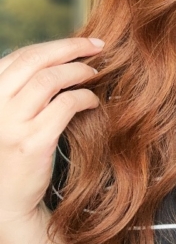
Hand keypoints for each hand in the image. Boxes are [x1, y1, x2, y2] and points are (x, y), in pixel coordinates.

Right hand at [0, 37, 103, 224]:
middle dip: (72, 48)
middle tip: (98, 46)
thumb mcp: (9, 113)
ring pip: (50, 80)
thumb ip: (24, 87)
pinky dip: (84, 97)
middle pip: (36, 60)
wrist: (5, 200)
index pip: (23, 56)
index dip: (57, 45)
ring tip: (95, 74)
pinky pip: (65, 105)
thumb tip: (62, 57)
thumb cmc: (12, 150)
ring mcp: (10, 124)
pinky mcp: (32, 142)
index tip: (83, 43)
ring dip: (79, 72)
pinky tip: (92, 101)